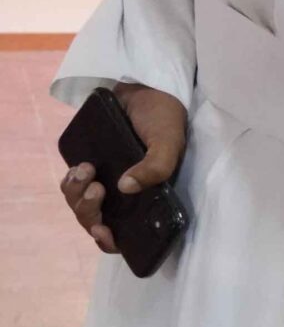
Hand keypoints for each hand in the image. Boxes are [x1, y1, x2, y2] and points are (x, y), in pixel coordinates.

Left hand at [61, 83, 187, 254]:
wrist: (143, 85)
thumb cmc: (163, 116)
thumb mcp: (169, 140)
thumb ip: (156, 166)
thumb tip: (125, 188)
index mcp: (149, 197)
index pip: (126, 234)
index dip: (110, 240)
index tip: (102, 229)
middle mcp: (125, 194)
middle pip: (96, 221)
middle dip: (88, 211)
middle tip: (96, 188)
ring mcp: (106, 181)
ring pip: (81, 205)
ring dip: (77, 195)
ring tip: (86, 170)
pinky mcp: (90, 166)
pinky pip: (71, 186)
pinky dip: (71, 182)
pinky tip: (78, 167)